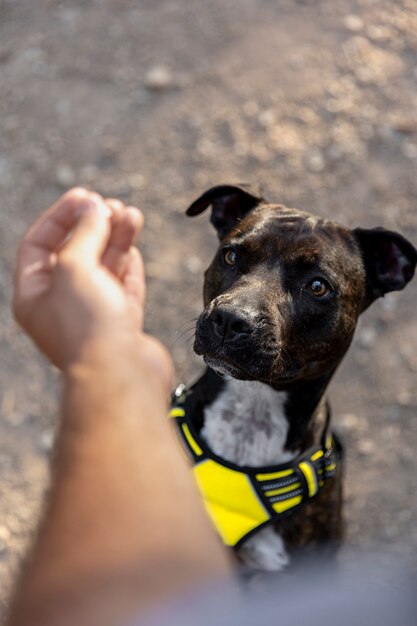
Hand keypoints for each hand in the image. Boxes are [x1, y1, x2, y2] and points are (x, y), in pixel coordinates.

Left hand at [13, 188, 171, 385]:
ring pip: (103, 267)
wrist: (122, 377)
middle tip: (111, 206)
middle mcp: (61, 306)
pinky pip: (123, 286)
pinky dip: (128, 263)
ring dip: (116, 238)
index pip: (39, 245)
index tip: (85, 196)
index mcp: (35, 296)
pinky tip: (133, 244)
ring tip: (132, 214)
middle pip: (74, 253)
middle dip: (93, 225)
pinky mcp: (121, 324)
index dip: (60, 216)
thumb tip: (96, 209)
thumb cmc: (89, 328)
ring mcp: (93, 315)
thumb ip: (84, 233)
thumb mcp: (74, 268)